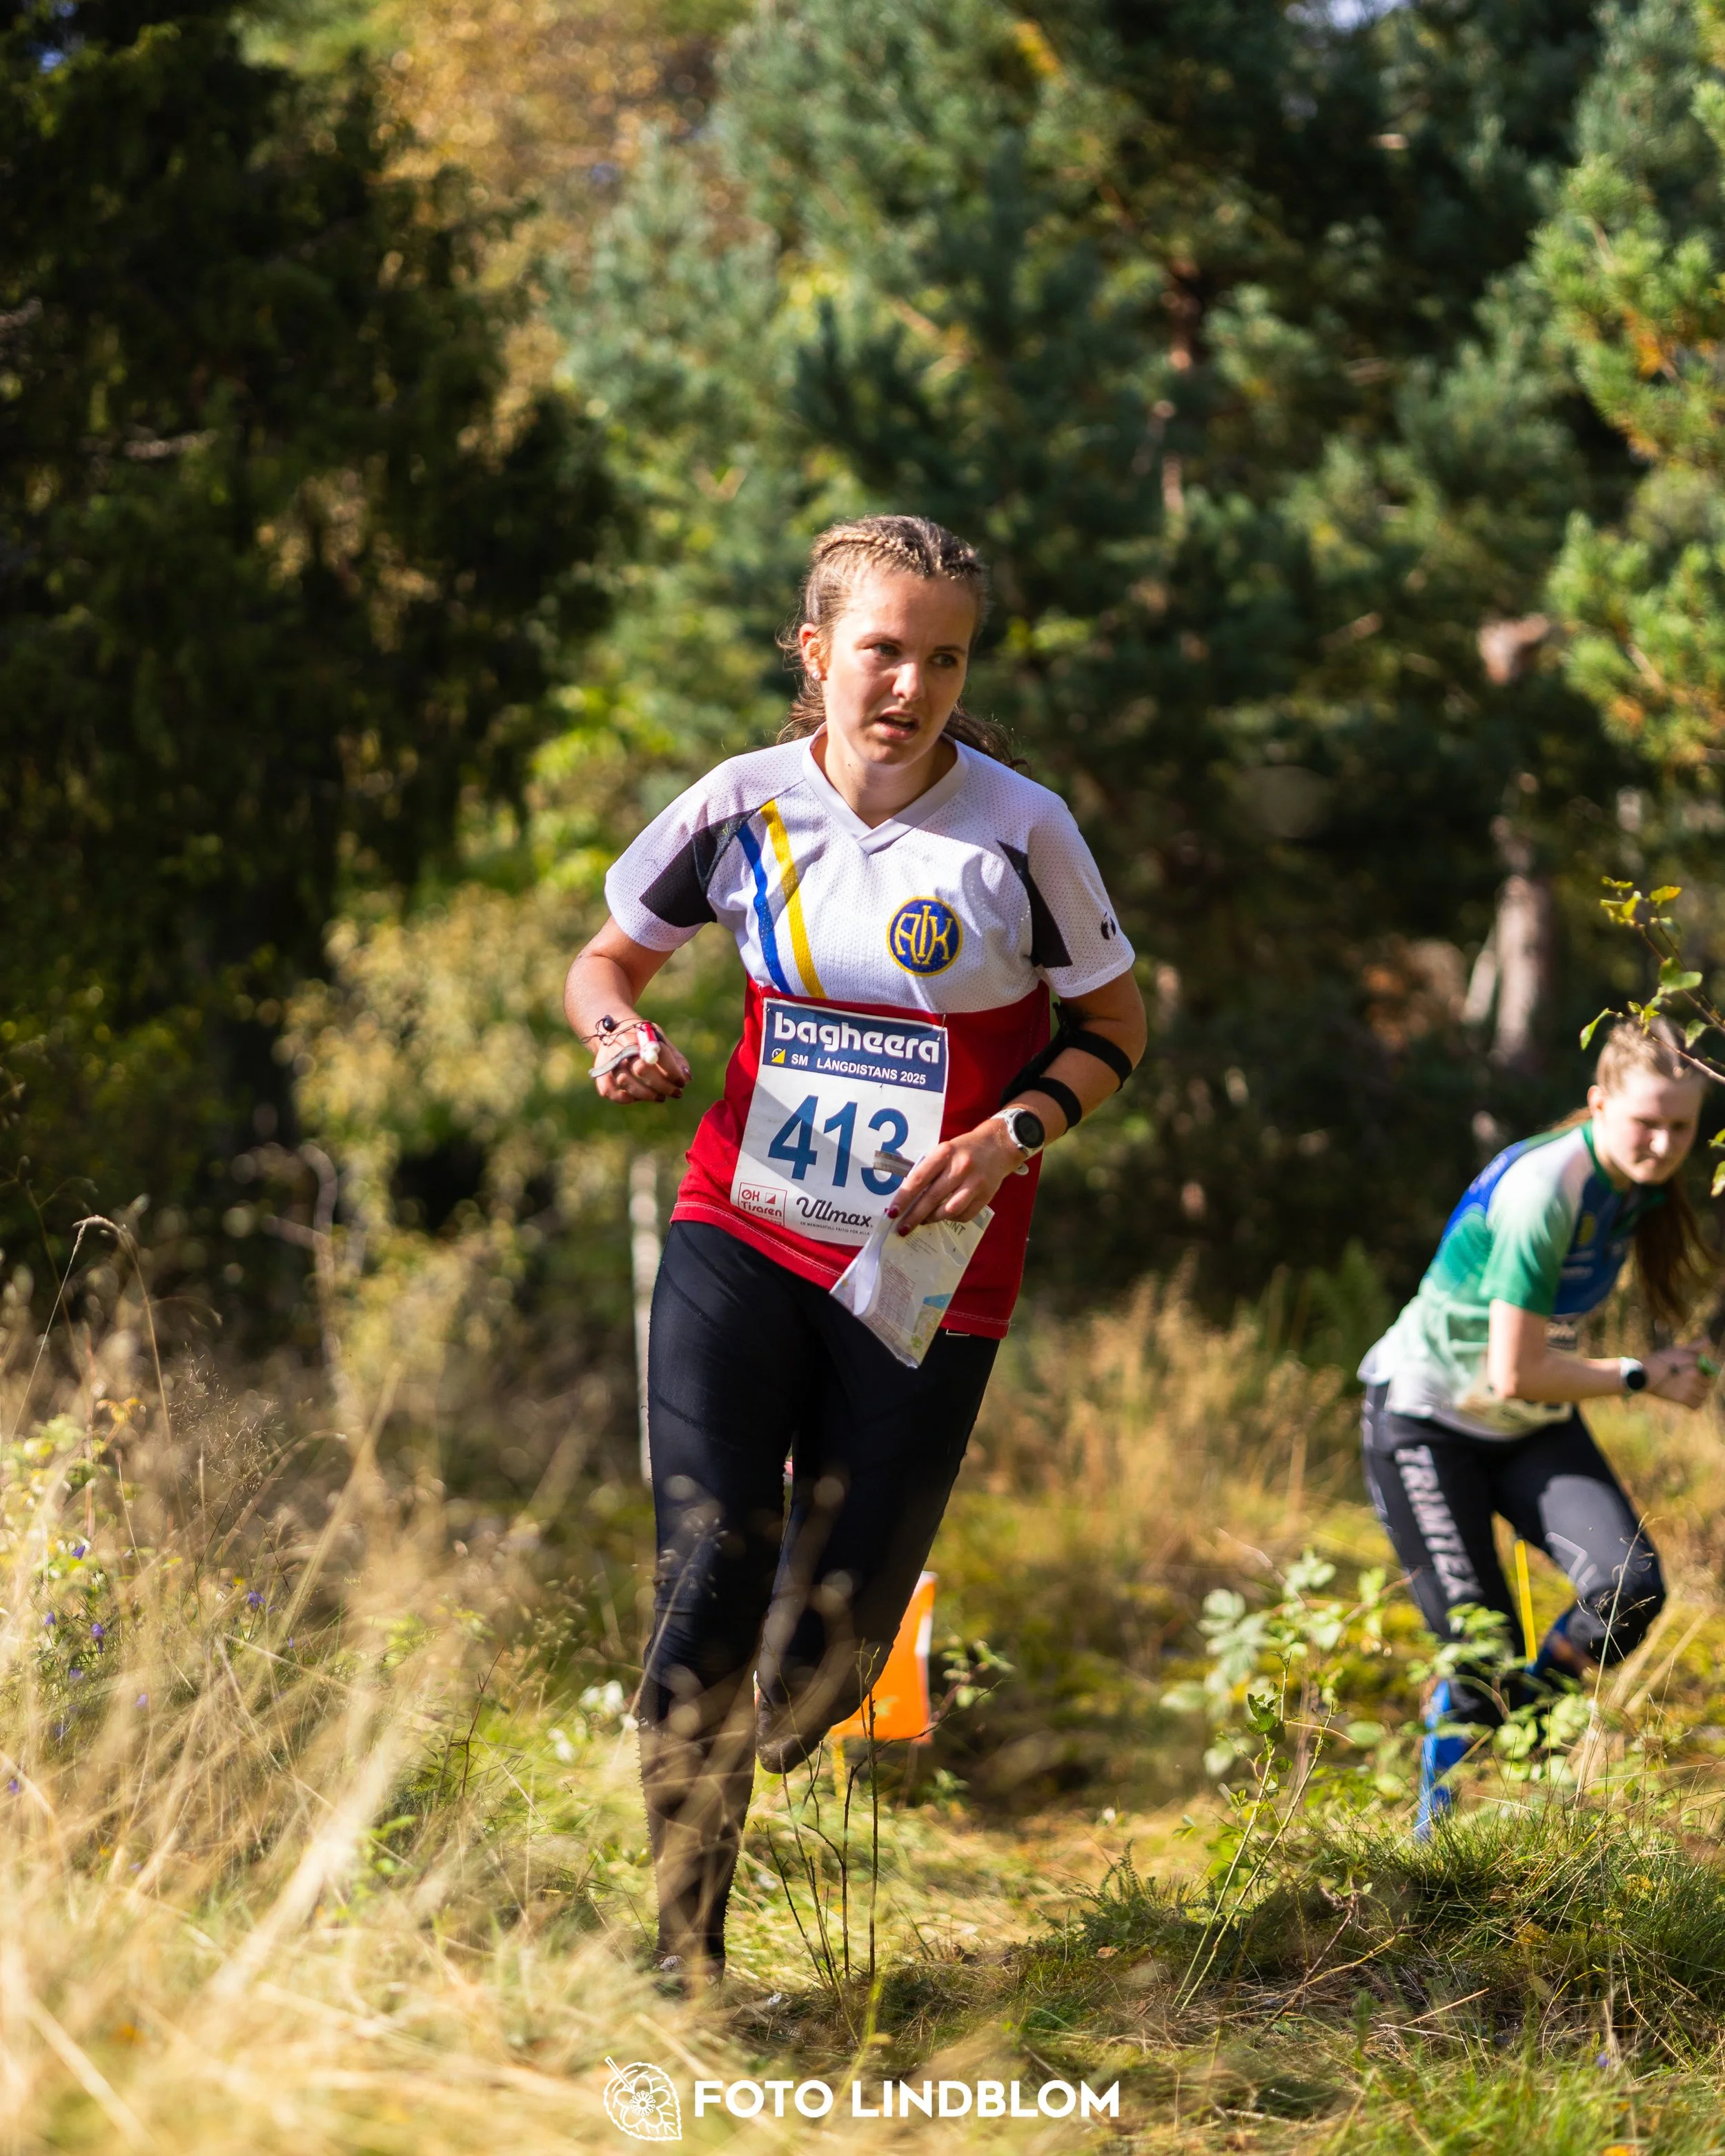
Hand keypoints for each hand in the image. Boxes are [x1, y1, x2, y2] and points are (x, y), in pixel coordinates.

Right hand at [593, 1023, 689, 1103]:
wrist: (612, 1031)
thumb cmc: (642, 1039)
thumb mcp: (660, 1039)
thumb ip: (675, 1057)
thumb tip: (686, 1078)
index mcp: (640, 1034)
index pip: (658, 1054)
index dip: (673, 1071)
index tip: (682, 1081)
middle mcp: (621, 1046)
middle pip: (641, 1069)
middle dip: (662, 1085)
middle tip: (675, 1093)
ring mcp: (609, 1060)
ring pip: (626, 1082)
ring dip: (647, 1094)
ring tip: (661, 1097)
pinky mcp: (600, 1073)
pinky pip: (610, 1091)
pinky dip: (625, 1098)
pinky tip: (638, 1097)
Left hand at [888, 1117, 1021, 1233]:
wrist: (999, 1145)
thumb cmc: (964, 1149)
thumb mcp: (944, 1151)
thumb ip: (929, 1169)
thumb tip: (908, 1196)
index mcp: (944, 1153)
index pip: (918, 1179)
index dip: (904, 1198)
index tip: (893, 1212)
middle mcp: (960, 1167)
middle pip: (932, 1198)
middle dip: (914, 1216)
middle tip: (902, 1228)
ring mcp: (975, 1183)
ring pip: (949, 1210)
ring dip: (933, 1219)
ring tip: (924, 1221)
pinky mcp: (986, 1195)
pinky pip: (965, 1215)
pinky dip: (952, 1218)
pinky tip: (945, 1215)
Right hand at [1647, 1344, 1708, 1408]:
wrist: (1643, 1375)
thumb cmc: (1658, 1360)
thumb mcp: (1675, 1350)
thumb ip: (1694, 1346)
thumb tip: (1708, 1339)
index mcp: (1694, 1361)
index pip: (1710, 1370)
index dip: (1704, 1372)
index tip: (1695, 1373)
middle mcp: (1694, 1375)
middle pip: (1708, 1383)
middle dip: (1702, 1383)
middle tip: (1690, 1383)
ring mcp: (1690, 1387)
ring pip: (1704, 1394)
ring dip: (1699, 1394)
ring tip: (1689, 1391)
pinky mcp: (1683, 1399)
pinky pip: (1696, 1405)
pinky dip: (1694, 1403)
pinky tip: (1688, 1399)